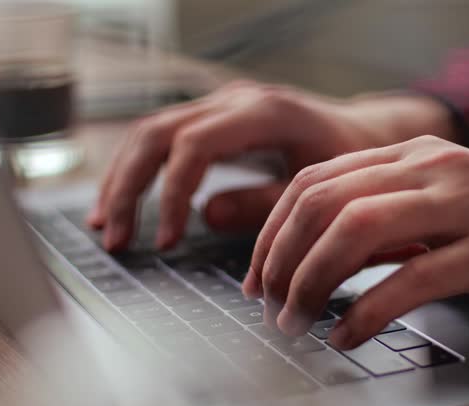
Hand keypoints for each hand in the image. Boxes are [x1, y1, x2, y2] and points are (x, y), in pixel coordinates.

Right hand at [87, 81, 455, 250]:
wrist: (362, 132)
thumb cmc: (350, 161)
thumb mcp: (317, 186)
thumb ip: (266, 202)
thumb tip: (207, 215)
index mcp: (264, 111)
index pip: (194, 144)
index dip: (172, 194)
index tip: (167, 242)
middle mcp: (235, 100)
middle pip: (157, 133)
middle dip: (128, 187)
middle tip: (115, 239)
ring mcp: (221, 105)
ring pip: (150, 132)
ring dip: (122, 179)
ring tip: (105, 227)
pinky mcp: (215, 119)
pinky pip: (163, 138)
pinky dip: (138, 171)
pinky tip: (123, 203)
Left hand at [243, 135, 468, 348]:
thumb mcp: (446, 209)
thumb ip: (390, 221)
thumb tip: (323, 254)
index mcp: (415, 156)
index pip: (315, 181)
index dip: (272, 230)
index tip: (259, 274)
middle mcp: (434, 169)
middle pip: (323, 201)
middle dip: (281, 256)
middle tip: (269, 302)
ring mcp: (465, 205)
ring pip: (356, 231)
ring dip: (312, 280)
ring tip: (297, 320)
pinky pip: (410, 279)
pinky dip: (365, 312)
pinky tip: (347, 336)